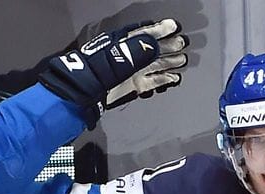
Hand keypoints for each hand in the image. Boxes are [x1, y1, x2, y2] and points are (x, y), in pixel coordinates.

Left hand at [38, 18, 187, 128]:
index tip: (173, 26)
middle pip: (152, 48)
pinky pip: (152, 81)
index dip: (159, 29)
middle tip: (183, 43)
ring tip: (182, 60)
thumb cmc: (96, 71)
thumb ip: (136, 51)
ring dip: (169, 62)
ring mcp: (132, 72)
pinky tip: (174, 78)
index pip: (144, 33)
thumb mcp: (116, 57)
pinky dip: (164, 80)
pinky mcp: (133, 86)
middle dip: (168, 45)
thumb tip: (155, 45)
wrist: (81, 95)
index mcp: (122, 43)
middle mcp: (129, 55)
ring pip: (155, 64)